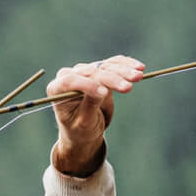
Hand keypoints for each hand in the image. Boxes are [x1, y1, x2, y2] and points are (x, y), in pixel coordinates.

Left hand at [49, 55, 142, 175]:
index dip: (88, 85)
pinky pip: (113, 64)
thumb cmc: (79, 131)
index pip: (70, 81)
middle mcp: (69, 76)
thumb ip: (90, 106)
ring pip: (105, 67)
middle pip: (91, 72)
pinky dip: (126, 65)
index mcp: (57, 89)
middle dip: (112, 78)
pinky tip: (139, 67)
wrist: (85, 130)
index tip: (104, 93)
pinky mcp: (99, 71)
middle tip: (129, 87)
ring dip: (123, 71)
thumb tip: (103, 90)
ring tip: (138, 76)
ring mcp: (84, 71)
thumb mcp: (83, 123)